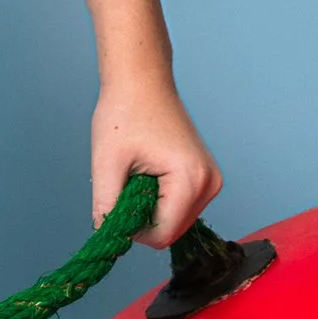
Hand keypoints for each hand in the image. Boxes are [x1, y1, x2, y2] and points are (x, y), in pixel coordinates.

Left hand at [91, 70, 221, 249]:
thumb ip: (106, 206)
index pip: (161, 236)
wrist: (142, 81)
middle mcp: (209, 184)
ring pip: (174, 222)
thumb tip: (107, 237)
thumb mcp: (106, 163)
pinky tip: (148, 174)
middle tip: (127, 182)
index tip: (117, 203)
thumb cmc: (124, 112)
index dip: (132, 230)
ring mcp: (211, 181)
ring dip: (151, 209)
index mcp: (190, 180)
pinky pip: (179, 208)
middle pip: (170, 232)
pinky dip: (159, 201)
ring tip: (139, 173)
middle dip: (143, 218)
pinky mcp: (205, 178)